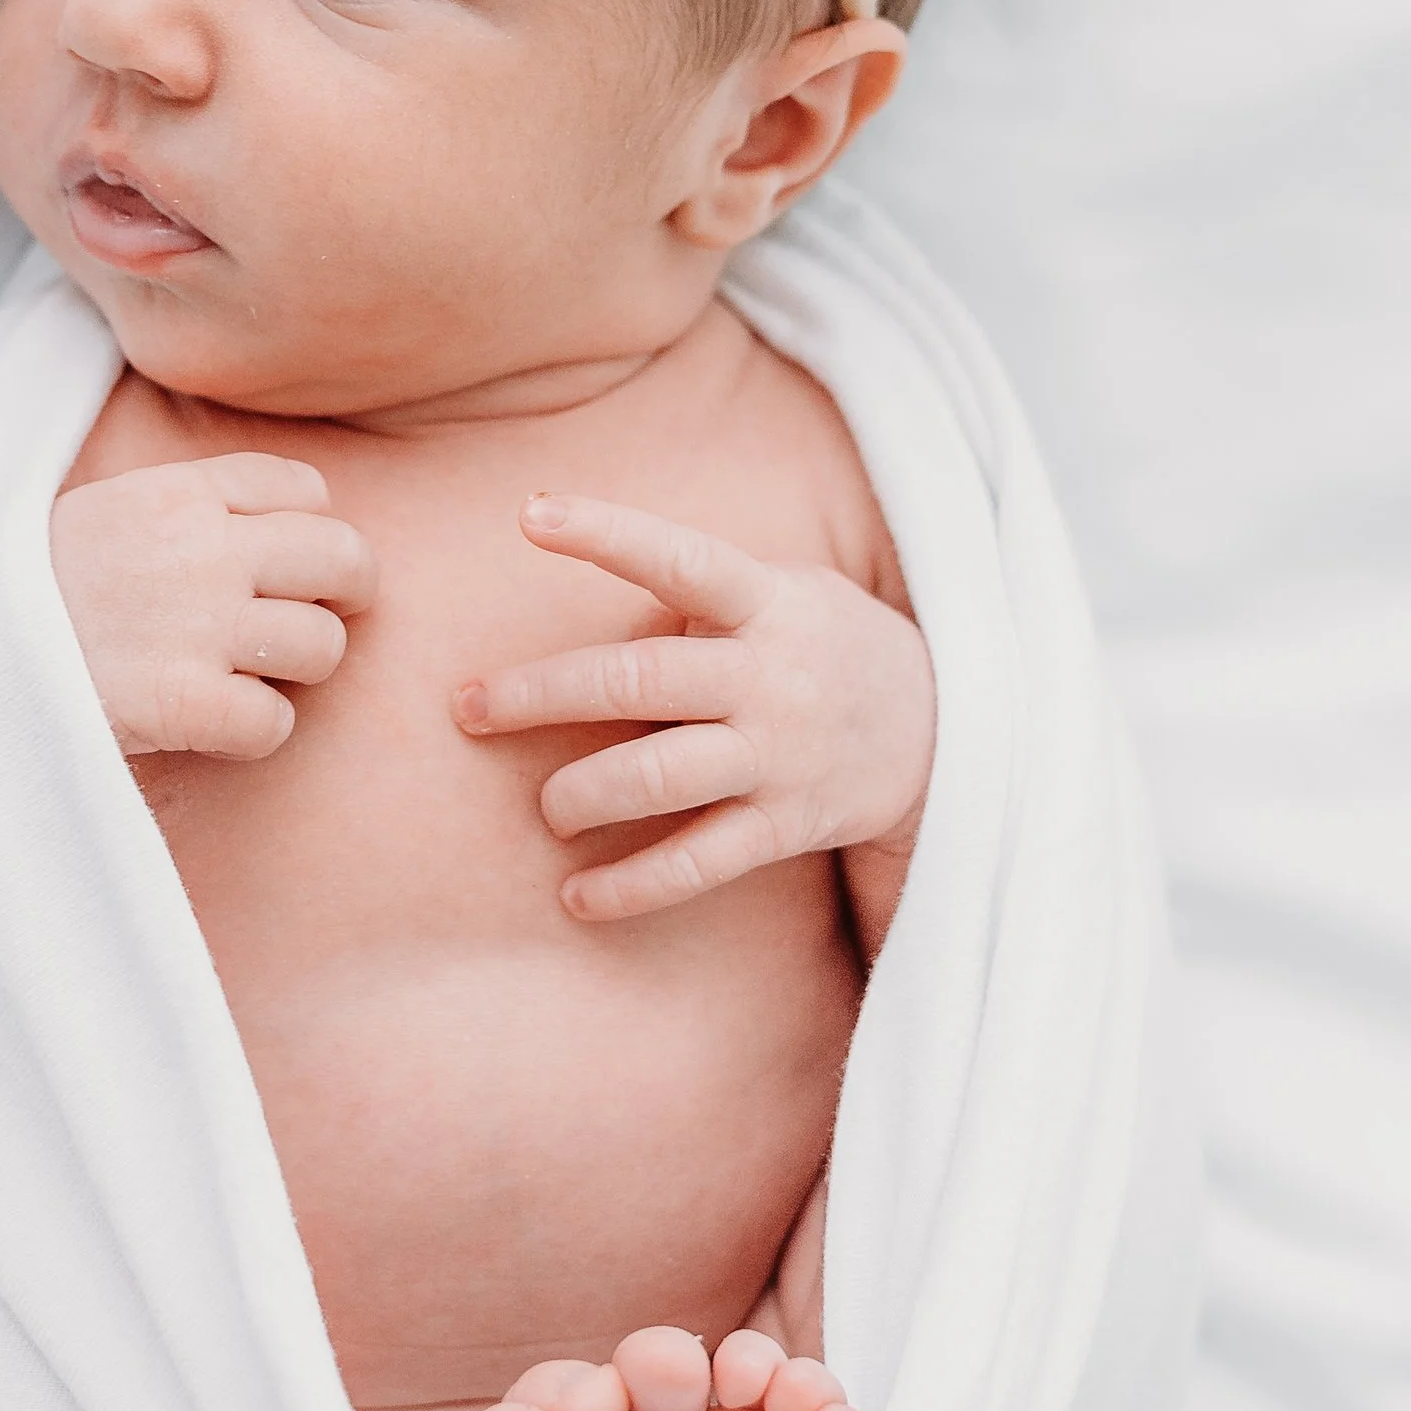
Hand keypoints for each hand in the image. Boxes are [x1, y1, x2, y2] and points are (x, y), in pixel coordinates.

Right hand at [49, 455, 375, 758]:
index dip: (313, 530)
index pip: (305, 489)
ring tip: (242, 678)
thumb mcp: (103, 515)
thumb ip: (184, 510)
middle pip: (344, 558)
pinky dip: (253, 734)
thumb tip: (278, 518)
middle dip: (342, 595)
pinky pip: (276, 723)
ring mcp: (197, 625)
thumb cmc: (28, 593)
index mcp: (178, 493)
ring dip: (294, 673)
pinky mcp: (184, 703)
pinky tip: (210, 726)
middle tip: (309, 623)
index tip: (289, 565)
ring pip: (322, 645)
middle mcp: (202, 549)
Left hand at [454, 493, 934, 922]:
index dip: (605, 533)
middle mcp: (769, 676)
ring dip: (584, 794)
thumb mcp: (781, 592)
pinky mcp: (784, 826)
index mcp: (765, 601)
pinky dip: (633, 885)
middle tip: (468, 707)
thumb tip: (597, 632)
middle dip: (541, 693)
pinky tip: (577, 897)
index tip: (529, 513)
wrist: (942, 732)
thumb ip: (691, 602)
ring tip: (547, 807)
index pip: (679, 556)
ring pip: (660, 776)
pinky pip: (698, 862)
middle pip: (640, 679)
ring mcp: (777, 755)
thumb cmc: (821, 645)